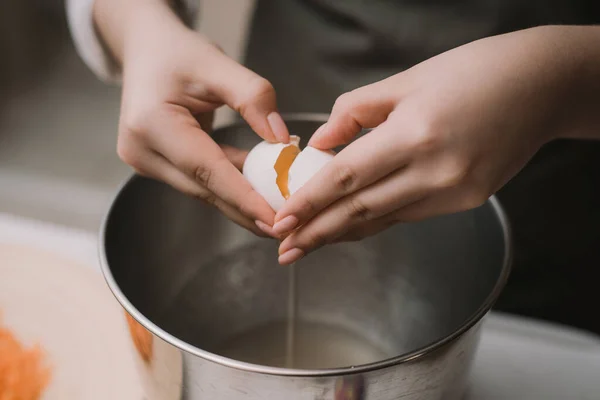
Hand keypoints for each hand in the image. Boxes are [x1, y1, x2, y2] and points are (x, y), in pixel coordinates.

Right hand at [94, 0, 288, 235]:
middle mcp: (142, 149)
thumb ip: (253, 97)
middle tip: (283, 229)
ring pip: (202, 188)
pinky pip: (199, 179)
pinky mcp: (156, 163)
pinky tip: (258, 191)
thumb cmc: (177, 52)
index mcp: (151, 123)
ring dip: (239, 201)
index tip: (274, 220)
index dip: (243, 198)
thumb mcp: (218, 64)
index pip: (206, 170)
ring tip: (277, 215)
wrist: (145, 49)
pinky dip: (228, 184)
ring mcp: (145, 160)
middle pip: (204, 188)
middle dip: (245, 210)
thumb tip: (281, 139)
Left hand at [274, 26, 591, 264]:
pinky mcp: (468, 201)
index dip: (310, 204)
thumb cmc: (474, 72)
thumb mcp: (406, 80)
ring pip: (385, 219)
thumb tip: (321, 143)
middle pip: (361, 210)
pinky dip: (378, 221)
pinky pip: (410, 214)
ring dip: (344, 234)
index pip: (346, 178)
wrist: (542, 86)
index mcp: (415, 134)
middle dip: (318, 234)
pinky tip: (354, 227)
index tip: (281, 222)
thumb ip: (356, 112)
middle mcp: (435, 171)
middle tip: (285, 251)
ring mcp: (455, 191)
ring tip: (310, 245)